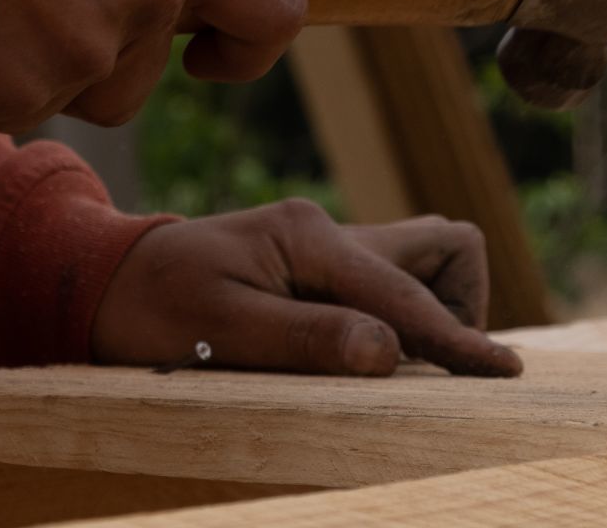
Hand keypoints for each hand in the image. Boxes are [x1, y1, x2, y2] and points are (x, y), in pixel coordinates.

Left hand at [91, 201, 523, 377]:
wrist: (101, 282)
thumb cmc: (152, 308)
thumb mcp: (222, 331)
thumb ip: (307, 336)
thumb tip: (392, 352)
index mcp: (307, 236)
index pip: (406, 291)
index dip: (456, 339)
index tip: (505, 376)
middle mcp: (324, 230)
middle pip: (439, 245)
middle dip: (456, 303)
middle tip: (429, 367)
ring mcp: (319, 245)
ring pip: (418, 259)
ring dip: (428, 308)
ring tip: (388, 364)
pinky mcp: (310, 266)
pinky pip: (382, 281)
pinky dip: (396, 314)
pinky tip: (362, 353)